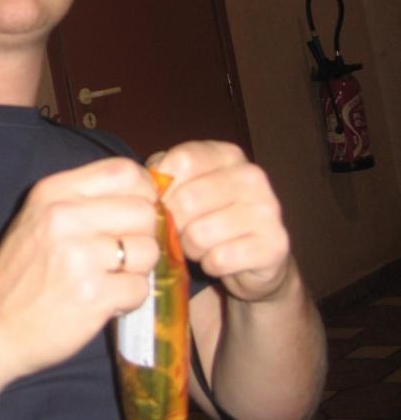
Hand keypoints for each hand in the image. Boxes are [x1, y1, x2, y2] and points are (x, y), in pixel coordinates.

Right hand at [0, 157, 159, 379]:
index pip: (124, 171)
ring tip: (110, 279)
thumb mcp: (39, 217)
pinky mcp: (92, 295)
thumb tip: (150, 195)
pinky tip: (104, 301)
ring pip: (148, 251)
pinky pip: (140, 288)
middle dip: (143, 236)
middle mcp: (64, 217)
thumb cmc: (22, 272)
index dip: (143, 192)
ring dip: (137, 270)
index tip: (136, 214)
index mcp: (53, 192)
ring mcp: (79, 257)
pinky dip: (129, 299)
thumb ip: (86, 200)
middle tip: (122, 255)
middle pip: (144, 211)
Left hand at [146, 142, 290, 303]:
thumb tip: (147, 183)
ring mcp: (267, 209)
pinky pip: (219, 259)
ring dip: (191, 248)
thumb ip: (161, 176)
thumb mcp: (183, 187)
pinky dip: (211, 265)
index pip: (181, 162)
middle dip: (174, 224)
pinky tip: (218, 259)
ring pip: (199, 234)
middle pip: (186, 200)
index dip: (163, 188)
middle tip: (181, 231)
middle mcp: (251, 176)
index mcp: (227, 154)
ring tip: (200, 245)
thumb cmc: (208, 216)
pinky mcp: (273, 244)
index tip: (164, 202)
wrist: (254, 257)